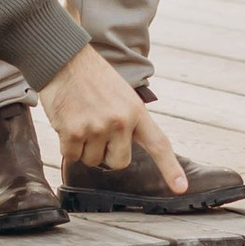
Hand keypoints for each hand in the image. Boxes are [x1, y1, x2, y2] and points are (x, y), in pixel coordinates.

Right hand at [38, 45, 186, 188]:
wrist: (63, 58)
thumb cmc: (91, 77)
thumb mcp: (122, 94)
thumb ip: (129, 120)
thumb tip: (124, 148)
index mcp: (136, 111)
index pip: (158, 144)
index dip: (170, 168)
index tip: (181, 187)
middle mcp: (120, 121)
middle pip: (118, 163)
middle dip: (106, 154)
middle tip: (96, 130)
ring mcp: (97, 127)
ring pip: (91, 160)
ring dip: (83, 147)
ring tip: (80, 118)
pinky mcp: (74, 131)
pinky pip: (71, 156)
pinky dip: (66, 145)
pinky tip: (67, 122)